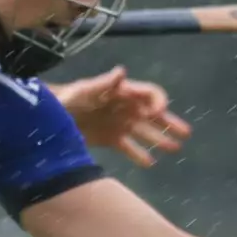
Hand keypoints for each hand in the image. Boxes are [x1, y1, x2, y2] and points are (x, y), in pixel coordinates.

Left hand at [54, 65, 191, 167]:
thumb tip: (122, 72)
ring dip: (160, 140)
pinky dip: (139, 155)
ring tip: (175, 149)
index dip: (157, 102)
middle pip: (154, 115)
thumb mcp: (85, 89)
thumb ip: (105, 83)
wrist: (51, 117)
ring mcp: (120, 125)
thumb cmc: (69, 98)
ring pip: (145, 133)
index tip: (158, 114)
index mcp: (124, 93)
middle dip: (170, 123)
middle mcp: (126, 109)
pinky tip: (150, 164)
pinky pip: (129, 148)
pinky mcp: (111, 139)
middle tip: (185, 134)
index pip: (150, 94)